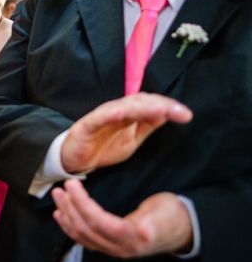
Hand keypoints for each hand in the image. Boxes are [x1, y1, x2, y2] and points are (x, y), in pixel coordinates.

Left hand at [52, 179, 192, 257]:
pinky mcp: (110, 246)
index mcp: (133, 237)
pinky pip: (85, 239)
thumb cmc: (173, 216)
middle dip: (70, 207)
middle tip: (61, 187)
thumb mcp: (166, 213)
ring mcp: (113, 249)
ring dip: (66, 215)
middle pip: (87, 229)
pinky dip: (70, 227)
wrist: (181, 230)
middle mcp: (120, 248)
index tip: (72, 184)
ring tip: (58, 196)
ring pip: (82, 235)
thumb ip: (152, 221)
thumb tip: (142, 230)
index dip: (82, 204)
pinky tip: (61, 215)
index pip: (100, 222)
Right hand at [61, 93, 191, 172]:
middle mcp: (117, 111)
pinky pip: (101, 116)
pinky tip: (124, 112)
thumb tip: (168, 114)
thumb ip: (147, 126)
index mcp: (129, 114)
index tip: (186, 115)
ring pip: (125, 106)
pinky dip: (112, 112)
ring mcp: (102, 116)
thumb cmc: (103, 147)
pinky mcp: (88, 124)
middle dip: (162, 105)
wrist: (75, 160)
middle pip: (141, 102)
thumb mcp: (132, 140)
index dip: (168, 107)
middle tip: (181, 113)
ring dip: (144, 107)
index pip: (150, 104)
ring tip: (161, 110)